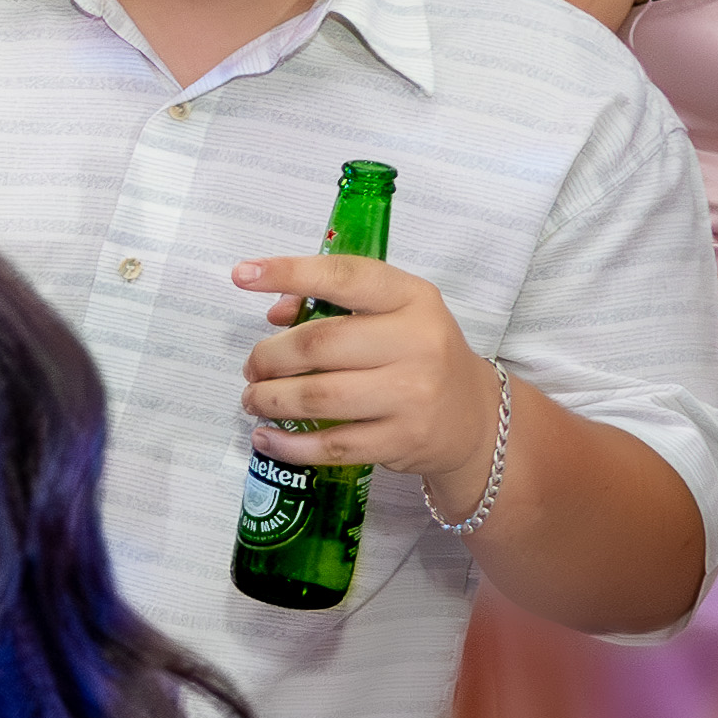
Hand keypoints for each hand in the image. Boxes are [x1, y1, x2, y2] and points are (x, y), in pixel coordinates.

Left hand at [231, 251, 495, 471]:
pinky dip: (289, 444)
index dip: (289, 272)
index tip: (242, 275)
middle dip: (268, 357)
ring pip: (317, 397)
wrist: (474, 417)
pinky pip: (331, 445)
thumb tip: (275, 313)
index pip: (344, 276)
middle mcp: (417, 342)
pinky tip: (267, 438)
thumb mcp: (393, 315)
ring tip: (254, 398)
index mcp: (412, 298)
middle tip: (251, 367)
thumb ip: (336, 305)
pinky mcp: (402, 440)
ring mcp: (411, 395)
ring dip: (270, 399)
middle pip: (319, 344)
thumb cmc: (420, 356)